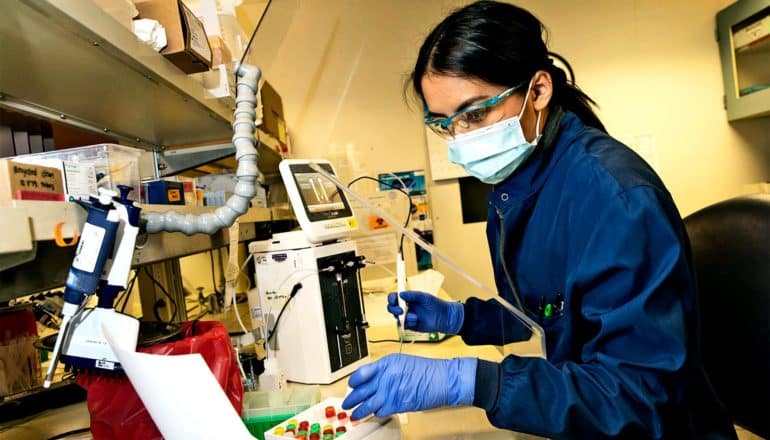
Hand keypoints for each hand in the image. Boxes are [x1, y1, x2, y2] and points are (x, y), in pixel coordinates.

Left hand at [341, 353, 475, 419]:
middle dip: (352, 399)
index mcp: (386, 363)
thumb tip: (373, 379)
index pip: (361, 373)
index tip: (350, 386)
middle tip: (346, 404)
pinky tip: (375, 414)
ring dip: (360, 411)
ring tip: (354, 415)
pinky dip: (377, 414)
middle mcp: (385, 377)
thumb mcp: (402, 362)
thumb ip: (385, 370)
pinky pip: (381, 411)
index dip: (353, 382)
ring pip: (368, 404)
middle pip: (361, 390)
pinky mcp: (397, 404)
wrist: (442, 379)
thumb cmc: (427, 370)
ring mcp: (390, 391)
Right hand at [387, 291, 463, 333]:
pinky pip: (404, 325)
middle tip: (400, 311)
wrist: (444, 317)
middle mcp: (405, 307)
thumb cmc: (435, 304)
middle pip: (392, 308)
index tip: (394, 300)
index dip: (391, 299)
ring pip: (397, 318)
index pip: (394, 297)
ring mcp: (407, 317)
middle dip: (394, 310)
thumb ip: (412, 295)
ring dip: (404, 317)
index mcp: (407, 299)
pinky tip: (417, 321)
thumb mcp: (424, 297)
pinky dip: (409, 323)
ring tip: (415, 317)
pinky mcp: (410, 325)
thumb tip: (400, 294)